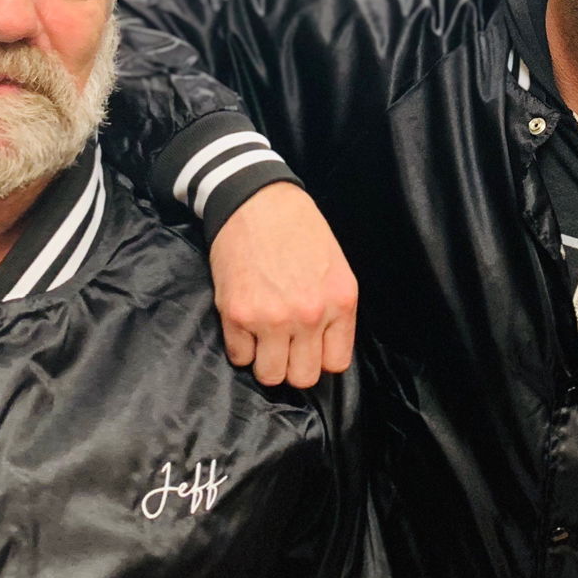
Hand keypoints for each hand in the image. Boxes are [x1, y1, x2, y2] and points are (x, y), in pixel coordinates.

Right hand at [208, 184, 359, 387]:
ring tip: (262, 338)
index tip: (308, 346)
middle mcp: (310, 315)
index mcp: (340, 302)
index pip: (336, 364)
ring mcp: (272, 318)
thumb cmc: (298, 230)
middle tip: (283, 344)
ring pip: (270, 375)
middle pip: (303, 377)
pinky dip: (240, 346)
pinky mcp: (237, 314)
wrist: (256, 201)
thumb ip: (333, 310)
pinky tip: (243, 324)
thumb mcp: (335, 268)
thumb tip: (323, 349)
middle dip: (292, 364)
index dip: (319, 357)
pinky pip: (239, 357)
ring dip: (265, 360)